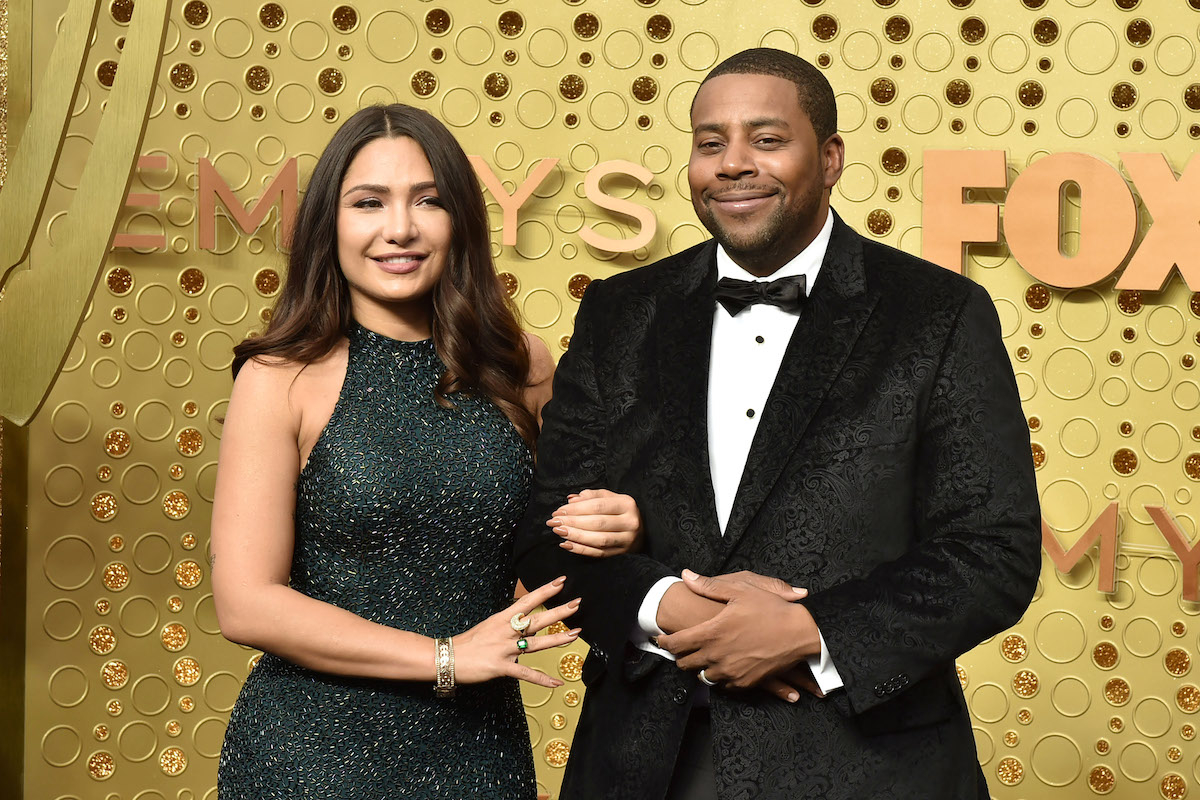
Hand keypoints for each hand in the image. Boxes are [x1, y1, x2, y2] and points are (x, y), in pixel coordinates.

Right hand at [454, 576, 580, 687]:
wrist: (447, 657)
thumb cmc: (468, 642)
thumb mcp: (489, 625)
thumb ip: (507, 622)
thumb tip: (522, 618)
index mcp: (502, 618)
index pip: (528, 601)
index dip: (545, 590)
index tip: (562, 581)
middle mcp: (506, 631)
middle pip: (537, 619)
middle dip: (559, 611)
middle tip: (577, 603)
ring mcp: (504, 649)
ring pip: (536, 643)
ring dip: (557, 639)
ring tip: (575, 634)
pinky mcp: (501, 667)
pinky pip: (526, 674)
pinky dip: (543, 680)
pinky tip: (557, 683)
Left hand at [547, 489, 642, 557]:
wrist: (642, 531)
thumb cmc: (620, 512)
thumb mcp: (611, 498)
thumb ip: (591, 496)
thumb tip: (571, 499)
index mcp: (627, 504)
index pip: (597, 506)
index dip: (576, 509)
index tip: (558, 511)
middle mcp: (630, 522)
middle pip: (597, 523)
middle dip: (572, 522)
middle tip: (554, 521)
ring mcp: (628, 540)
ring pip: (598, 540)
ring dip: (575, 536)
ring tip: (558, 532)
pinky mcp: (622, 554)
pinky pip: (599, 554)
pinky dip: (581, 550)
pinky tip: (566, 544)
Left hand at [656, 570, 820, 696]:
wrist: (800, 633)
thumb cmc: (771, 608)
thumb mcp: (740, 589)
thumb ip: (709, 585)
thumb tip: (686, 576)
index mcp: (711, 633)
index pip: (676, 644)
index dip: (664, 642)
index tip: (660, 638)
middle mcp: (717, 656)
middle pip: (685, 664)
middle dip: (679, 656)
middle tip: (680, 648)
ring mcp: (731, 672)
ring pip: (702, 677)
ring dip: (699, 668)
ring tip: (701, 657)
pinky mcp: (745, 683)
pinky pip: (723, 685)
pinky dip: (718, 677)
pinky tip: (721, 666)